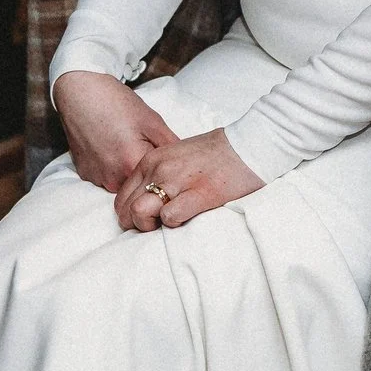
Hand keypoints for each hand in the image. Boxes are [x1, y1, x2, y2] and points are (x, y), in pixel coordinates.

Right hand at [54, 71, 178, 193]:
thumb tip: (185, 162)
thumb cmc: (116, 103)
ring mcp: (96, 178)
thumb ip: (171, 145)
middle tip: (140, 144)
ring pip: (122, 183)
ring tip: (123, 143)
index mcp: (132, 165)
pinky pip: (105, 177)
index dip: (163, 167)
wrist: (79, 93)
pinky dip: (111, 167)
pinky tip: (109, 146)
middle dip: (145, 171)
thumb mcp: (152, 121)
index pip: (158, 179)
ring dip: (127, 170)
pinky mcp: (85, 174)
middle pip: (140, 185)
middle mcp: (113, 178)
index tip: (161, 153)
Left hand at [114, 129, 261, 232]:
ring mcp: (177, 181)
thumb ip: (157, 174)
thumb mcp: (175, 156)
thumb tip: (146, 198)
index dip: (129, 214)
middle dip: (137, 223)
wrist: (248, 145)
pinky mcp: (198, 194)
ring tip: (167, 222)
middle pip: (126, 208)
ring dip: (150, 225)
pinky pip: (169, 217)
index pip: (122, 196)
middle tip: (155, 225)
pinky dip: (174, 224)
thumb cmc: (215, 154)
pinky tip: (187, 217)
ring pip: (140, 213)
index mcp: (151, 161)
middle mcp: (159, 169)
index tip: (146, 218)